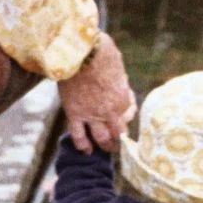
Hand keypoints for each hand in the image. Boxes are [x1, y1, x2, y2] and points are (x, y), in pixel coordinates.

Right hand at [58, 33, 134, 153]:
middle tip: (119, 144)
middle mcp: (109, 112)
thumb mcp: (118, 67)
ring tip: (106, 149)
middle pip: (117, 133)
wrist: (79, 52)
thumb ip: (119, 81)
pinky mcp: (74, 113)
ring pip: (100, 138)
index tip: (125, 112)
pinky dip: (82, 145)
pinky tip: (86, 151)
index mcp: (122, 99)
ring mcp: (91, 115)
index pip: (128, 116)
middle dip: (119, 140)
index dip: (128, 115)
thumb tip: (120, 83)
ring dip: (104, 146)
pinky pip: (78, 135)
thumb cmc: (101, 53)